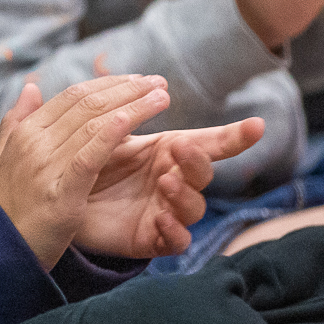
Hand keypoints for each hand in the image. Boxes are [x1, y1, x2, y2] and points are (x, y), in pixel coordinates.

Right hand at [0, 75, 178, 269]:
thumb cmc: (4, 209)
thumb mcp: (3, 160)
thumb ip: (17, 122)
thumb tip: (31, 88)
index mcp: (25, 133)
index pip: (73, 96)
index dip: (108, 84)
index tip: (137, 80)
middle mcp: (35, 143)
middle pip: (88, 104)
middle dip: (128, 89)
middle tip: (159, 81)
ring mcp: (46, 167)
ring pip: (94, 124)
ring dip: (133, 106)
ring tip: (162, 97)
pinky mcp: (61, 195)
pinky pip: (89, 157)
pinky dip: (110, 134)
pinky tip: (133, 121)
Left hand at [74, 115, 265, 259]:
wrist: (65, 203)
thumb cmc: (91, 163)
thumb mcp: (109, 134)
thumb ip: (127, 112)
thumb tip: (152, 83)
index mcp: (169, 153)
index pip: (210, 143)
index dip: (236, 136)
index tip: (258, 125)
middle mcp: (175, 181)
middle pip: (203, 173)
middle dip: (197, 160)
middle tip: (178, 148)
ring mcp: (167, 211)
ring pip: (194, 207)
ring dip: (184, 193)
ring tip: (164, 180)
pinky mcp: (153, 239)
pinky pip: (176, 241)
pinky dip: (174, 230)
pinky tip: (159, 217)